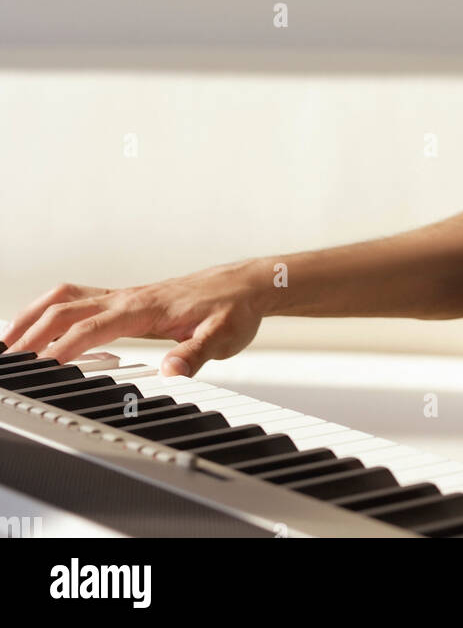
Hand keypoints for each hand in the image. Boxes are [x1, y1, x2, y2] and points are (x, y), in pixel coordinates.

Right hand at [1, 260, 268, 377]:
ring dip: (33, 316)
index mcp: (145, 307)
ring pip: (65, 297)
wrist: (246, 284)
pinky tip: (40, 325)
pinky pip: (78, 297)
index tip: (38, 368)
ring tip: (8, 342)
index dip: (61, 348)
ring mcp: (124, 295)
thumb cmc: (233, 308)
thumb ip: (196, 354)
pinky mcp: (126, 299)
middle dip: (31, 333)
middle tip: (9, 362)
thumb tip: (172, 370)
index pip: (91, 327)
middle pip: (65, 308)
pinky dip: (50, 309)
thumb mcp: (223, 337)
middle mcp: (128, 297)